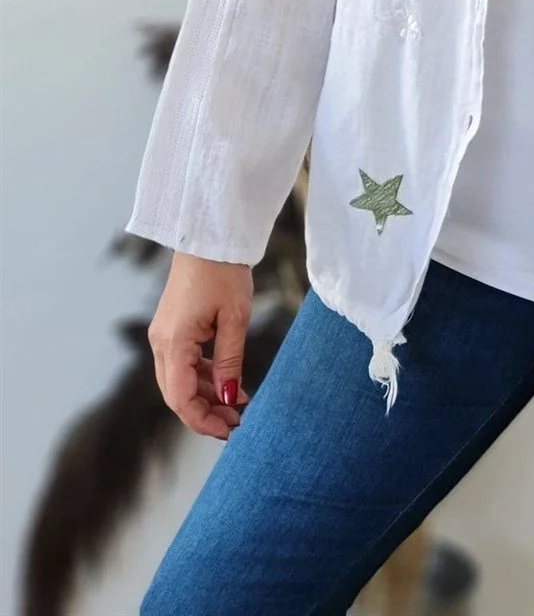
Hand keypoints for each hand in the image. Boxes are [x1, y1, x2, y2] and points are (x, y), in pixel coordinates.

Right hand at [148, 253, 252, 438]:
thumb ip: (230, 361)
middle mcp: (161, 342)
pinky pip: (184, 363)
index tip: (228, 430)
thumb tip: (230, 399)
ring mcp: (164, 335)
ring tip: (239, 407)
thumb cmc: (223, 272)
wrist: (209, 237)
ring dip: (206, 396)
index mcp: (173, 342)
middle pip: (176, 393)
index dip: (202, 420)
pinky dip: (204, 377)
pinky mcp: (173, 328)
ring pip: (180, 380)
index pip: (180, 397)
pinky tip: (229, 384)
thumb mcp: (235, 318)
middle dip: (205, 413)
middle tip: (237, 424)